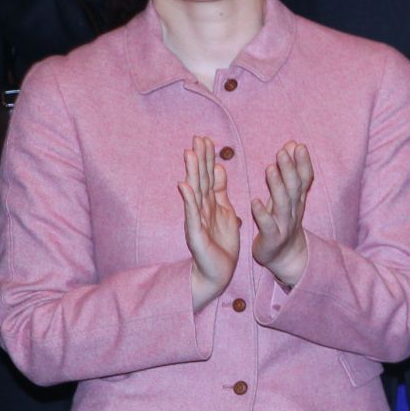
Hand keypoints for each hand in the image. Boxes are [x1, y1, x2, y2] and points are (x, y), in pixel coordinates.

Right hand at [178, 136, 241, 310]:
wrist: (217, 272)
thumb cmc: (220, 244)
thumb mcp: (225, 211)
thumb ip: (221, 191)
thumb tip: (220, 168)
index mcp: (211, 203)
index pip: (210, 175)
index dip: (208, 158)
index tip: (206, 138)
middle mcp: (201, 208)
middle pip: (201, 178)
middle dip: (200, 158)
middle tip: (197, 138)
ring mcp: (197, 219)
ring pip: (194, 192)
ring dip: (192, 173)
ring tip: (189, 154)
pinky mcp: (195, 233)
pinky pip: (192, 214)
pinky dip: (188, 200)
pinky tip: (184, 186)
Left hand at [246, 141, 313, 289]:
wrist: (285, 255)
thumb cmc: (283, 221)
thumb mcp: (288, 196)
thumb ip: (290, 172)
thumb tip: (293, 145)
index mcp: (297, 199)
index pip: (304, 178)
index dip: (302, 163)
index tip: (298, 145)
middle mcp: (294, 210)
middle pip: (294, 187)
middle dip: (290, 169)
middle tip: (283, 151)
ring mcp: (284, 224)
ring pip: (282, 203)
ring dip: (277, 185)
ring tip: (269, 168)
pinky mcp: (273, 237)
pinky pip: (268, 225)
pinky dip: (262, 213)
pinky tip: (255, 202)